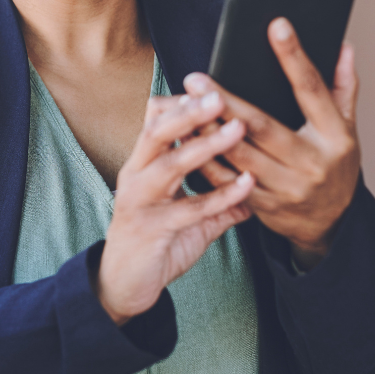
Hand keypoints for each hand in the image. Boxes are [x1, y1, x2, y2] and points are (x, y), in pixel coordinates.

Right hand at [95, 92, 256, 325]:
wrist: (123, 286)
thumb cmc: (154, 243)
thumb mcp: (188, 215)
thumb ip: (218, 199)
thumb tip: (251, 184)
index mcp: (142, 165)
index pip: (154, 121)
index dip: (179, 103)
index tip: (209, 88)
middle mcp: (136, 176)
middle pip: (156, 131)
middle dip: (188, 111)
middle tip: (219, 96)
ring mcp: (140, 201)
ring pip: (170, 164)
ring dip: (205, 144)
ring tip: (236, 129)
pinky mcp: (151, 228)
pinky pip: (189, 208)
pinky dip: (220, 195)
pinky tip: (247, 184)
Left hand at [187, 17, 360, 270]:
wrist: (332, 223)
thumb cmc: (334, 165)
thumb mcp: (347, 128)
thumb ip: (343, 87)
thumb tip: (342, 46)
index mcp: (334, 137)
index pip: (312, 90)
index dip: (294, 57)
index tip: (276, 26)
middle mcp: (311, 163)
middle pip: (262, 127)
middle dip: (226, 102)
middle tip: (197, 79)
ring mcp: (286, 188)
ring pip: (239, 156)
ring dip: (207, 132)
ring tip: (184, 107)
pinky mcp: (264, 206)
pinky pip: (228, 182)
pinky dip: (205, 162)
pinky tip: (185, 141)